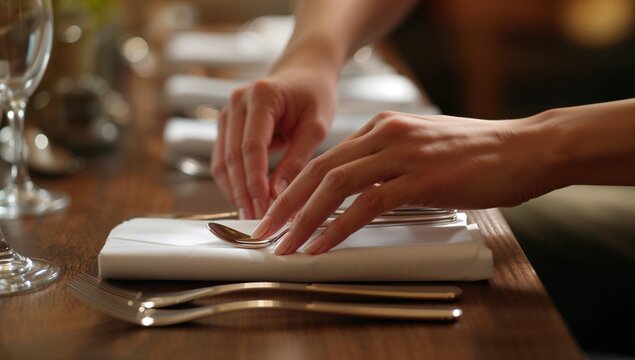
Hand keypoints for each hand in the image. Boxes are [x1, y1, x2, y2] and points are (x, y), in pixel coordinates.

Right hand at [211, 67, 337, 218]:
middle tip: (257, 220)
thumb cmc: (314, 95)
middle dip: (244, 192)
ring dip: (235, 191)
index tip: (265, 208)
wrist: (304, 73)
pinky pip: (223, 159)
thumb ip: (298, 159)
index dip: (256, 181)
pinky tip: (246, 200)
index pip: (252, 146)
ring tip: (251, 216)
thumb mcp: (316, 125)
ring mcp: (227, 113)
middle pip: (233, 156)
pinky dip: (233, 182)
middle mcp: (237, 102)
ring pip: (222, 161)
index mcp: (262, 95)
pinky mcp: (226, 126)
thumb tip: (278, 196)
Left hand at [251, 111, 558, 253]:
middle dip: (286, 203)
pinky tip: (322, 244)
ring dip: (304, 218)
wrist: (525, 149)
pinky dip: (338, 226)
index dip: (294, 187)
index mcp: (382, 127)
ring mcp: (402, 154)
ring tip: (285, 243)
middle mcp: (385, 134)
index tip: (278, 211)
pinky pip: (367, 204)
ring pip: (335, 186)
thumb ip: (388, 161)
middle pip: (319, 170)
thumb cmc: (478, 154)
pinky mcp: (421, 179)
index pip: (325, 158)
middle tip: (264, 230)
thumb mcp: (422, 148)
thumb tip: (359, 190)